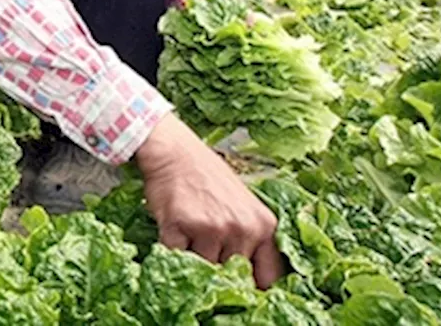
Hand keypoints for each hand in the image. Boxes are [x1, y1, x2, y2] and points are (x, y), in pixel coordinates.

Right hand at [135, 115, 282, 287]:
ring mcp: (211, 227)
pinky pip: (176, 256)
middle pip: (232, 275)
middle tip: (205, 250)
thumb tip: (249, 280)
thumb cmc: (206, 175)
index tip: (242, 289)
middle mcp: (241, 228)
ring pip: (203, 268)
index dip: (254, 288)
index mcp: (263, 224)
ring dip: (193, 258)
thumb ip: (250, 238)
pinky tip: (173, 230)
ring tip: (188, 233)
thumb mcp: (243, 204)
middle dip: (218, 268)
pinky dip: (172, 250)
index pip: (269, 277)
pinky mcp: (180, 226)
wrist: (174, 150)